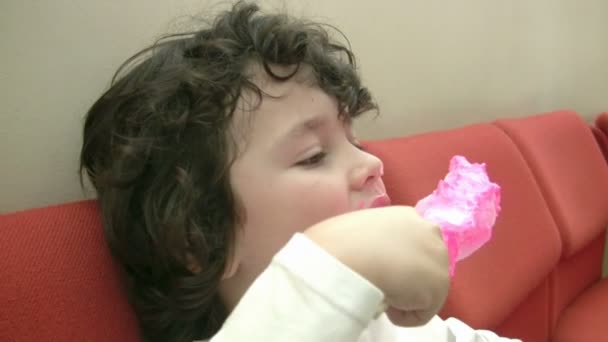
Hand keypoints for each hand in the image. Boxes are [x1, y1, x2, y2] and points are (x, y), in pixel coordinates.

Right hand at [304, 206, 449, 326]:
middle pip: (424, 262)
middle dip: (406, 275)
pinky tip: (385, 304)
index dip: (397, 258)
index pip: (412, 241)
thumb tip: (366, 252)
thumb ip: (372, 237)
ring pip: (423, 288)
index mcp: (407, 215)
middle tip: (380, 282)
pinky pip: (419, 313)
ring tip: (380, 293)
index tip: (378, 268)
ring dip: (403, 295)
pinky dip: (402, 315)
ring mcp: (439, 258)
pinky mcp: (439, 287)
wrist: (352, 254)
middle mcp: (429, 231)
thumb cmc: (342, 241)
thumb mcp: (355, 228)